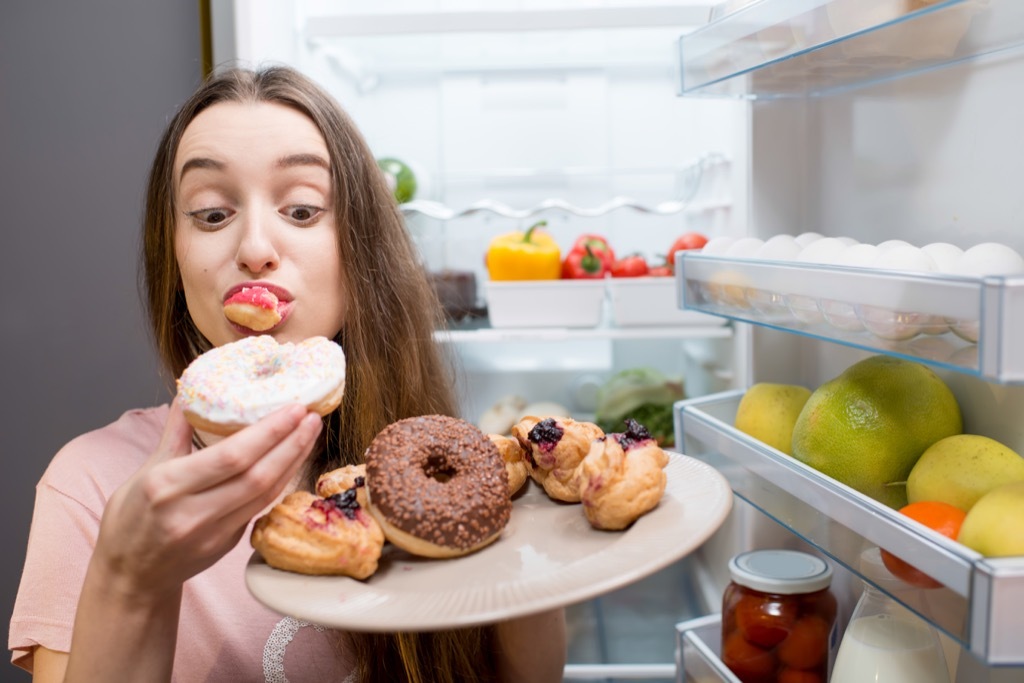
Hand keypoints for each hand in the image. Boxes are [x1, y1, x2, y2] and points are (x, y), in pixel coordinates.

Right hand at [91, 400, 321, 600]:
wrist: (131, 576)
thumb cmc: (131, 518)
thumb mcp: (145, 470)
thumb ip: (175, 432)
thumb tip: (191, 392)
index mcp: (166, 485)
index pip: (230, 456)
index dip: (268, 432)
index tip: (293, 408)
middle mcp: (192, 512)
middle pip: (256, 475)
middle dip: (290, 443)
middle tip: (312, 416)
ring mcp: (213, 533)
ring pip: (266, 493)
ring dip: (293, 461)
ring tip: (310, 433)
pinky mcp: (228, 545)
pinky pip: (261, 508)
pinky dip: (281, 482)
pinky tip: (294, 460)